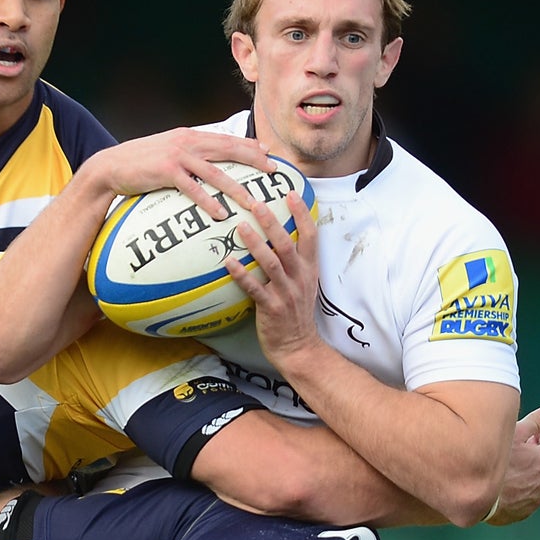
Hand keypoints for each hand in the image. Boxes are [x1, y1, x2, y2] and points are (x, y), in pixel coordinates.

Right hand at [91, 127, 268, 219]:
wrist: (111, 166)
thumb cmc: (141, 164)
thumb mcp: (168, 152)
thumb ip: (189, 154)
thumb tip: (206, 165)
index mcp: (190, 136)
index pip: (225, 139)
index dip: (248, 145)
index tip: (268, 153)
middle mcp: (187, 142)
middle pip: (228, 150)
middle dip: (253, 159)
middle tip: (273, 171)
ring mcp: (177, 156)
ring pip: (215, 172)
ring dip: (236, 187)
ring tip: (253, 201)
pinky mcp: (166, 172)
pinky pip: (192, 189)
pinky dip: (208, 201)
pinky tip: (220, 213)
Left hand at [230, 191, 321, 362]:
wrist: (298, 346)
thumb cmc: (296, 312)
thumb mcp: (304, 283)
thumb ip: (295, 261)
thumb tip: (278, 235)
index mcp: (309, 269)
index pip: (310, 235)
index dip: (302, 213)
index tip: (290, 192)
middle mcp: (300, 278)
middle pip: (287, 244)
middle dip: (272, 222)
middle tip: (256, 203)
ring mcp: (286, 293)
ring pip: (271, 263)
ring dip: (255, 244)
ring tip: (240, 227)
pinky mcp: (271, 308)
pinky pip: (255, 289)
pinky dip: (242, 275)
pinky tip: (228, 262)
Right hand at [486, 405, 539, 525]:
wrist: (477, 496)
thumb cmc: (495, 461)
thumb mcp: (515, 433)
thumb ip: (536, 421)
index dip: (538, 434)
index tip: (526, 434)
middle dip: (532, 454)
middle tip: (512, 450)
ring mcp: (536, 499)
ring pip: (534, 480)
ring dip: (525, 473)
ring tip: (505, 469)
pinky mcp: (524, 512)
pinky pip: (524, 497)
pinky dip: (517, 490)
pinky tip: (501, 486)